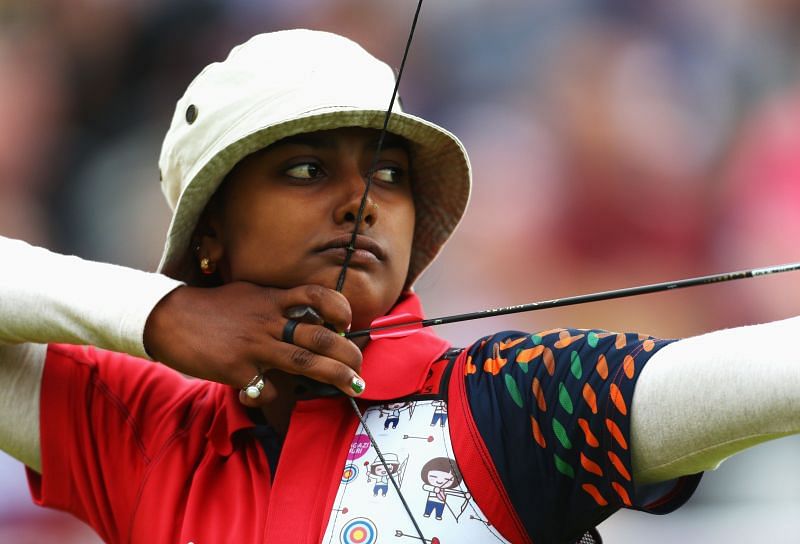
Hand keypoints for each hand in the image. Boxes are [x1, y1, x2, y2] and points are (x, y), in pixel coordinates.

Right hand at [143, 282, 362, 404]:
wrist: (168, 318)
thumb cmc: (211, 308)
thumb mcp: (249, 294)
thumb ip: (277, 304)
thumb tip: (307, 316)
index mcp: (272, 300)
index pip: (317, 295)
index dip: (338, 307)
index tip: (347, 323)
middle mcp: (268, 321)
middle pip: (320, 336)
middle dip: (348, 353)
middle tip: (360, 368)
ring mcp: (254, 346)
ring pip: (305, 362)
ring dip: (335, 376)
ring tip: (354, 387)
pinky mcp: (238, 369)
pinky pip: (268, 389)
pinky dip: (273, 395)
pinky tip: (268, 393)